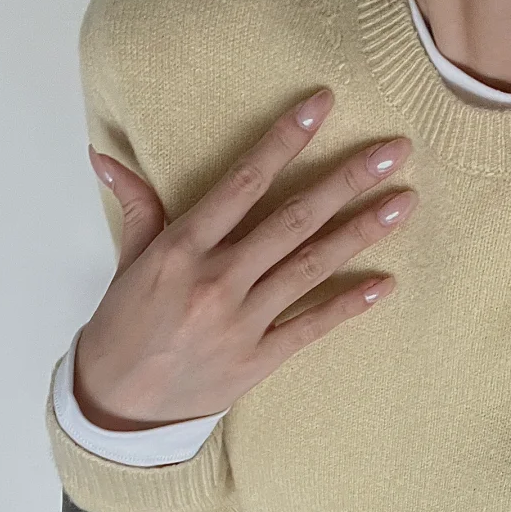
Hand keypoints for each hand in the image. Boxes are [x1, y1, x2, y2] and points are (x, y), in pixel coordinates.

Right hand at [73, 89, 416, 430]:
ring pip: (312, 266)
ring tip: (404, 202)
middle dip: (348, 179)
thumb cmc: (124, 328)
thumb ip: (137, 207)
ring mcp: (243, 321)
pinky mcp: (259, 359)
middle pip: (294, 219)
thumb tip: (105, 155)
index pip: (244, 182)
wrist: (118, 405)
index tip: (322, 106)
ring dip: (362, 232)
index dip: (285, 140)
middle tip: (395, 149)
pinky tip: (386, 282)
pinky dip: (349, 305)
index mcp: (183, 247)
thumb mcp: (127, 262)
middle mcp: (218, 280)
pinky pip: (312, 326)